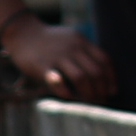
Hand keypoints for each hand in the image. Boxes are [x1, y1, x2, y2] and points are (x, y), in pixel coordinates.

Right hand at [0, 19, 115, 99]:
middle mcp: (72, 48)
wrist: (22, 32)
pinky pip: (57, 81)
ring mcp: (57, 56)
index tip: (112, 91)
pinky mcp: (42, 65)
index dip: (111, 78)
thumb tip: (101, 78)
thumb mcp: (71, 40)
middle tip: (101, 101)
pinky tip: (68, 96)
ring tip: (90, 103)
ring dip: (88, 94)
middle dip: (101, 90)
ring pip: (81, 77)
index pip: (104, 60)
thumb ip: (84, 54)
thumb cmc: (50, 42)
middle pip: (95, 72)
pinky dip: (65, 91)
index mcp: (81, 41)